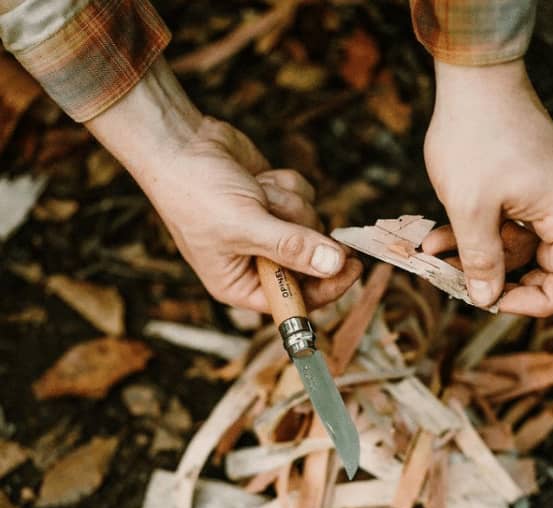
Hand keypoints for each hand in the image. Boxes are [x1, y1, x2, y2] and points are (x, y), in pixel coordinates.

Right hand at [86, 57, 360, 310]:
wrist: (181, 143)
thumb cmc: (196, 193)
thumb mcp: (244, 226)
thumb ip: (291, 248)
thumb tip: (335, 266)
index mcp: (241, 284)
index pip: (296, 301)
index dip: (327, 287)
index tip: (352, 267)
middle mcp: (258, 263)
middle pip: (311, 260)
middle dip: (295, 229)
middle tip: (270, 208)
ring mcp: (271, 231)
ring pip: (312, 222)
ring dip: (287, 202)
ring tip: (254, 191)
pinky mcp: (278, 203)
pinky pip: (306, 196)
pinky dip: (286, 183)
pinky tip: (259, 178)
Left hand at [423, 59, 552, 316]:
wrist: (472, 81)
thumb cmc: (474, 137)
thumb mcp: (471, 208)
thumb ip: (481, 259)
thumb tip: (486, 299)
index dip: (538, 301)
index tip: (494, 301)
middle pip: (539, 265)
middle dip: (493, 276)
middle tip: (456, 281)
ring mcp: (539, 194)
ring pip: (510, 244)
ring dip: (470, 253)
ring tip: (430, 251)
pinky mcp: (517, 185)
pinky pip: (499, 222)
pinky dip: (469, 231)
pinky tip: (434, 237)